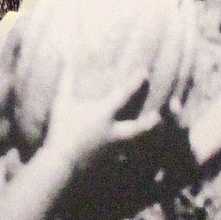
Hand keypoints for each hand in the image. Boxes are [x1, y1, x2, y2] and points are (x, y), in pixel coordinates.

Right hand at [42, 58, 157, 166]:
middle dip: (152, 120)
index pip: (125, 94)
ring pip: (136, 143)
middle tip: (160, 115)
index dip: (136, 82)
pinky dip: (130, 155)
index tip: (144, 73)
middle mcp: (114, 132)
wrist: (61, 165)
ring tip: (152, 136)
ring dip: (145, 138)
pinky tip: (132, 157)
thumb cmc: (61, 130)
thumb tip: (66, 54)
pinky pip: (125, 156)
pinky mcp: (109, 162)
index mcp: (105, 114)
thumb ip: (66, 78)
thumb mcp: (62, 102)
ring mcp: (113, 149)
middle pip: (140, 126)